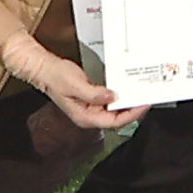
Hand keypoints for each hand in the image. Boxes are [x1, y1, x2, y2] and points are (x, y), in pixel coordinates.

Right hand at [0, 31, 142, 132]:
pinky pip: (111, 102)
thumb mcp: (76, 85)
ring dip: (128, 103)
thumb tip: (113, 97)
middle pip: (118, 118)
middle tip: (147, 98)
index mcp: (86, 117)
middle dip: (134, 110)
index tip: (143, 104)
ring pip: (115, 111)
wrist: (45, 70)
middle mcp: (90, 116)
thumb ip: (95, 94)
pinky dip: (121, 96)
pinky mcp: (93, 100)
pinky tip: (127, 90)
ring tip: (141, 94)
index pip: (114, 122)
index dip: (132, 114)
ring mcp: (91, 109)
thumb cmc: (56, 78)